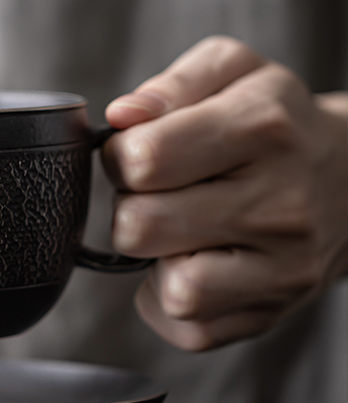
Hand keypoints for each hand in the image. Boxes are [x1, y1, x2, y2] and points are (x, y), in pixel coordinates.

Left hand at [102, 36, 347, 350]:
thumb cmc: (275, 124)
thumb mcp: (233, 72)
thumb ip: (172, 84)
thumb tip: (122, 117)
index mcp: (262, 128)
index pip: (145, 160)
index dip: (120, 156)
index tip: (138, 154)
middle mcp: (280, 203)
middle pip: (140, 227)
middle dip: (130, 207)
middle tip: (157, 194)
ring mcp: (283, 267)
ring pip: (174, 289)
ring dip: (154, 261)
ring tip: (177, 231)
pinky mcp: (272, 312)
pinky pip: (191, 329)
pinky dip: (171, 300)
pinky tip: (191, 263)